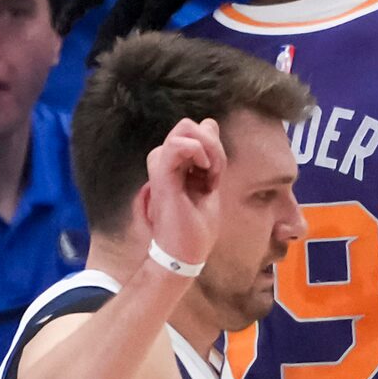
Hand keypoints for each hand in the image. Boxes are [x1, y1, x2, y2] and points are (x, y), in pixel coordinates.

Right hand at [141, 118, 224, 269]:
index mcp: (179, 165)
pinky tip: (203, 168)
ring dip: (207, 148)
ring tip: (210, 173)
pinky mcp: (161, 176)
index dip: (213, 146)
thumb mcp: (211, 185)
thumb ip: (211, 157)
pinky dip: (193, 150)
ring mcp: (162, 167)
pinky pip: (173, 146)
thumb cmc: (195, 229)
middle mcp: (167, 162)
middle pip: (188, 127)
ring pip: (182, 130)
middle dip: (211, 143)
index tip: (216, 175)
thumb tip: (210, 123)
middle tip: (216, 172)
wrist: (183, 255)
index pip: (195, 133)